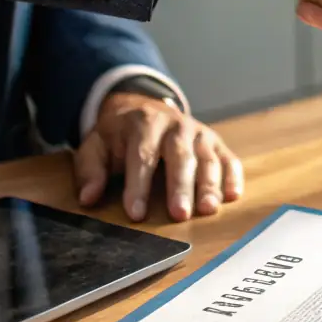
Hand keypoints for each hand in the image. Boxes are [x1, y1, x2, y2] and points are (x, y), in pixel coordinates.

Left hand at [73, 92, 243, 223]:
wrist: (144, 107)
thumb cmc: (119, 136)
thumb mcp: (96, 144)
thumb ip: (90, 169)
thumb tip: (88, 197)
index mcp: (143, 123)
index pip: (142, 155)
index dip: (138, 185)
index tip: (135, 213)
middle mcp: (175, 125)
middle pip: (179, 155)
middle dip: (180, 186)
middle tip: (179, 215)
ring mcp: (198, 133)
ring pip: (207, 158)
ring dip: (209, 184)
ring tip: (207, 210)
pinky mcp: (215, 143)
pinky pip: (228, 158)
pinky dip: (233, 176)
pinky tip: (233, 196)